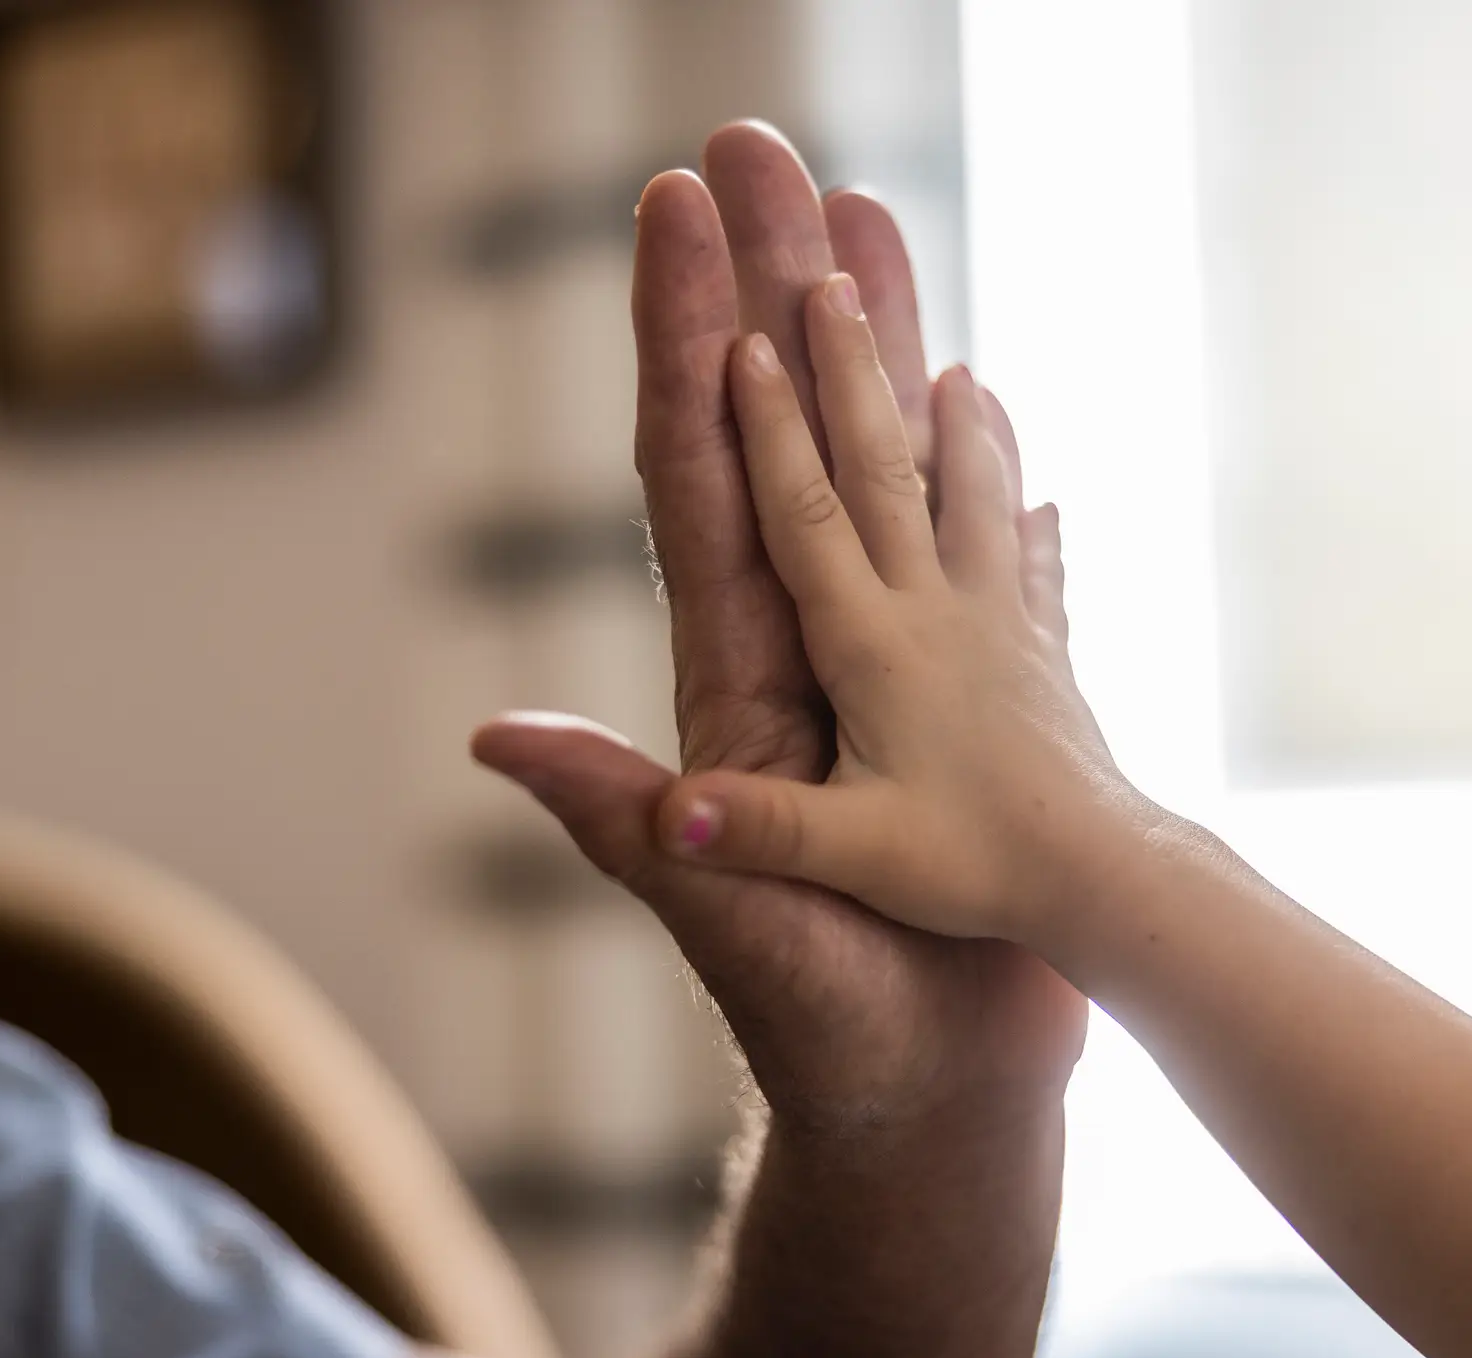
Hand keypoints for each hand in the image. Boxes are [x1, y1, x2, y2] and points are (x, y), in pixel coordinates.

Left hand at [473, 125, 1086, 1129]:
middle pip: (775, 434)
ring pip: (866, 468)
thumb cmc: (832, 1032)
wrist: (934, 1094)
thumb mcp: (724, 916)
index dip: (684, 343)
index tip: (677, 211)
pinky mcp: (943, 695)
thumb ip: (631, 825)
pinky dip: (962, 462)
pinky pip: (951, 546)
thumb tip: (495, 743)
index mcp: (739, 681)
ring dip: (867, 343)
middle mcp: (797, 647)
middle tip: (761, 149)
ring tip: (874, 219)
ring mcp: (872, 664)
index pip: (698, 478)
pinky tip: (976, 398)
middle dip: (764, 290)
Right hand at [651, 274, 1133, 953]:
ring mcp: (998, 627)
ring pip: (970, 498)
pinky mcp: (1042, 658)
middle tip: (831, 275)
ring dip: (955, 425)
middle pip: (885, 470)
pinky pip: (1033, 567)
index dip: (767, 429)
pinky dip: (1027, 521)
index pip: (806, 515)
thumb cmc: (974, 876)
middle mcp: (937, 614)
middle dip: (850, 372)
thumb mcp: (851, 857)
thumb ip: (754, 831)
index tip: (741, 338)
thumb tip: (668, 815)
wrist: (1104, 886)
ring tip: (955, 361)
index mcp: (872, 647)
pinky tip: (1039, 492)